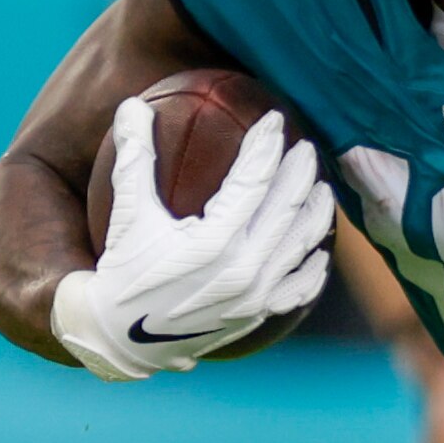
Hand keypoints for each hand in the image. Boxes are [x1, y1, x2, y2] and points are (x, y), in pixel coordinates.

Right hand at [51, 100, 332, 378]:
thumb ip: (134, 158)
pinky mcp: (256, 315)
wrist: (121, 338)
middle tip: (307, 149)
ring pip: (300, 246)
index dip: (267, 146)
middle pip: (287, 208)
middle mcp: (242, 270)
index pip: (254, 180)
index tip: (276, 121)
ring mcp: (254, 296)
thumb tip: (130, 105)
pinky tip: (320, 251)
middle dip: (300, 173)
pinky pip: (298, 290)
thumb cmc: (123, 269)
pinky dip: (313, 269)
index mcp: (213, 240)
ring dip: (315, 214)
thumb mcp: (128, 212)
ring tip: (323, 190)